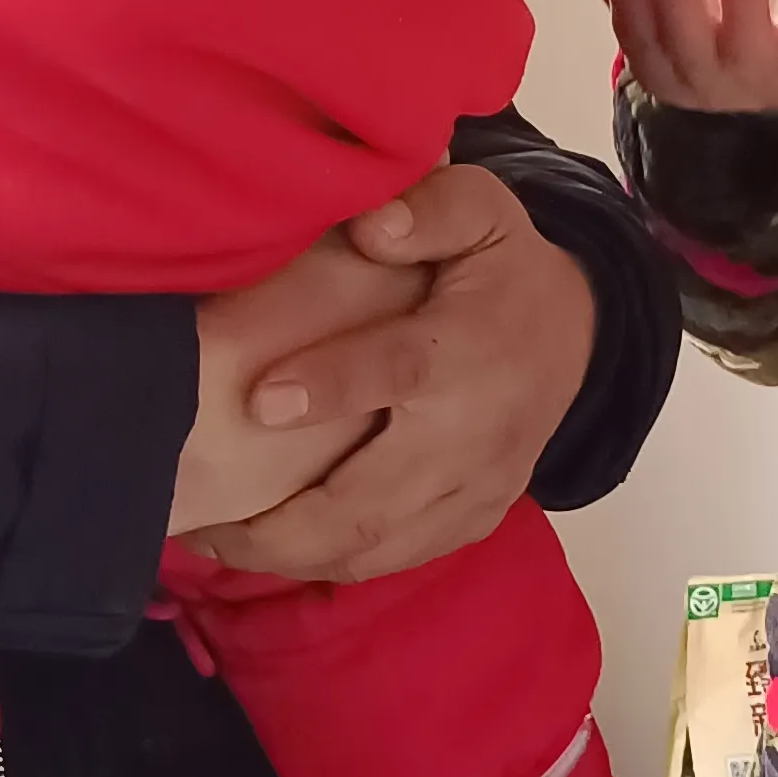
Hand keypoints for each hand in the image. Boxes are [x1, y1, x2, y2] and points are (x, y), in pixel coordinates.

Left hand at [175, 165, 598, 586]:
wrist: (579, 333)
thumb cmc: (502, 266)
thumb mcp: (482, 210)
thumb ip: (430, 210)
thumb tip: (370, 225)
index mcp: (471, 349)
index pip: (402, 370)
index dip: (333, 385)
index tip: (260, 400)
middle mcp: (475, 433)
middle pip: (373, 502)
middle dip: (281, 525)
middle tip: (198, 522)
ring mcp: (477, 488)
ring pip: (376, 547)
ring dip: (292, 557)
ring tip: (217, 543)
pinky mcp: (475, 518)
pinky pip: (397, 559)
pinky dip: (330, 566)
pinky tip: (274, 553)